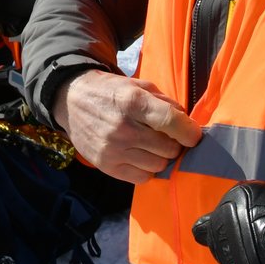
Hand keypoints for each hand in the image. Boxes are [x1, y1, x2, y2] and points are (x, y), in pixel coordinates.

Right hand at [51, 70, 200, 183]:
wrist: (70, 100)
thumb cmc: (110, 91)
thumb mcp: (137, 86)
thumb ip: (164, 102)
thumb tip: (187, 123)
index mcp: (133, 102)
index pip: (171, 122)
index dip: (190, 132)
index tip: (194, 135)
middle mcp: (123, 128)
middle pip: (169, 148)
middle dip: (174, 144)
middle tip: (167, 138)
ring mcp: (113, 149)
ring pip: (158, 165)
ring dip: (161, 157)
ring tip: (152, 146)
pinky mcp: (106, 166)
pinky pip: (142, 178)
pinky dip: (147, 169)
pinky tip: (140, 156)